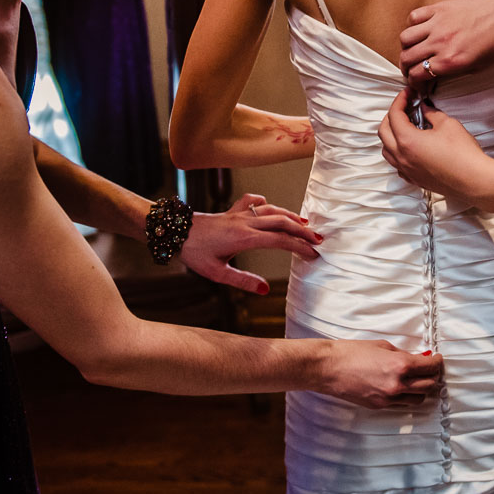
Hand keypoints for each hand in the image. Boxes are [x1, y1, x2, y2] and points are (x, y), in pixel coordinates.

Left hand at [181, 193, 322, 295]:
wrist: (175, 231)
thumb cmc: (194, 253)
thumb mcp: (217, 273)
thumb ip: (242, 281)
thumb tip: (265, 291)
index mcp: (244, 238)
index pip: (280, 241)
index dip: (299, 247)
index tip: (312, 254)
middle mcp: (245, 222)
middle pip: (282, 222)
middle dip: (303, 231)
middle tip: (318, 240)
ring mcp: (239, 214)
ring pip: (271, 210)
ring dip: (290, 216)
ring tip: (305, 224)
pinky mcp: (233, 210)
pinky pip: (253, 202)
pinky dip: (265, 204)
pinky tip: (269, 207)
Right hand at [316, 340, 444, 408]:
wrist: (329, 368)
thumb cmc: (351, 352)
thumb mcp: (383, 346)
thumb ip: (403, 354)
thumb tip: (418, 358)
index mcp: (400, 365)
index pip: (430, 367)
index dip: (437, 362)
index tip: (436, 358)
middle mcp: (397, 384)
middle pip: (429, 385)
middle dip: (433, 376)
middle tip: (431, 368)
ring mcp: (388, 398)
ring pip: (418, 399)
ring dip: (422, 389)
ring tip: (418, 379)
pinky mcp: (379, 406)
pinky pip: (402, 404)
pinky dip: (406, 396)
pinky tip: (402, 387)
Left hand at [378, 90, 489, 197]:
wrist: (473, 180)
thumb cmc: (462, 154)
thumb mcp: (447, 124)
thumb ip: (431, 114)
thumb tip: (425, 110)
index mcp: (407, 140)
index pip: (394, 115)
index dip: (400, 100)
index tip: (407, 94)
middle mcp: (402, 157)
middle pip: (383, 131)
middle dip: (391, 116)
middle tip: (404, 106)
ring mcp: (407, 170)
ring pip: (386, 150)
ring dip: (390, 135)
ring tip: (403, 126)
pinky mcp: (414, 179)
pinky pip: (397, 165)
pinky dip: (397, 153)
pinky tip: (409, 148)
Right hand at [398, 0, 493, 84]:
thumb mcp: (476, 67)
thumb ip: (451, 71)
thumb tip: (434, 76)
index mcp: (450, 61)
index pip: (417, 75)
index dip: (413, 83)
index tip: (416, 83)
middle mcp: (440, 43)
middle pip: (407, 58)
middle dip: (406, 68)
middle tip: (410, 70)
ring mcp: (437, 24)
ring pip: (405, 38)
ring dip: (406, 48)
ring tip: (412, 50)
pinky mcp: (438, 9)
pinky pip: (414, 17)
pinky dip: (413, 25)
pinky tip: (420, 30)